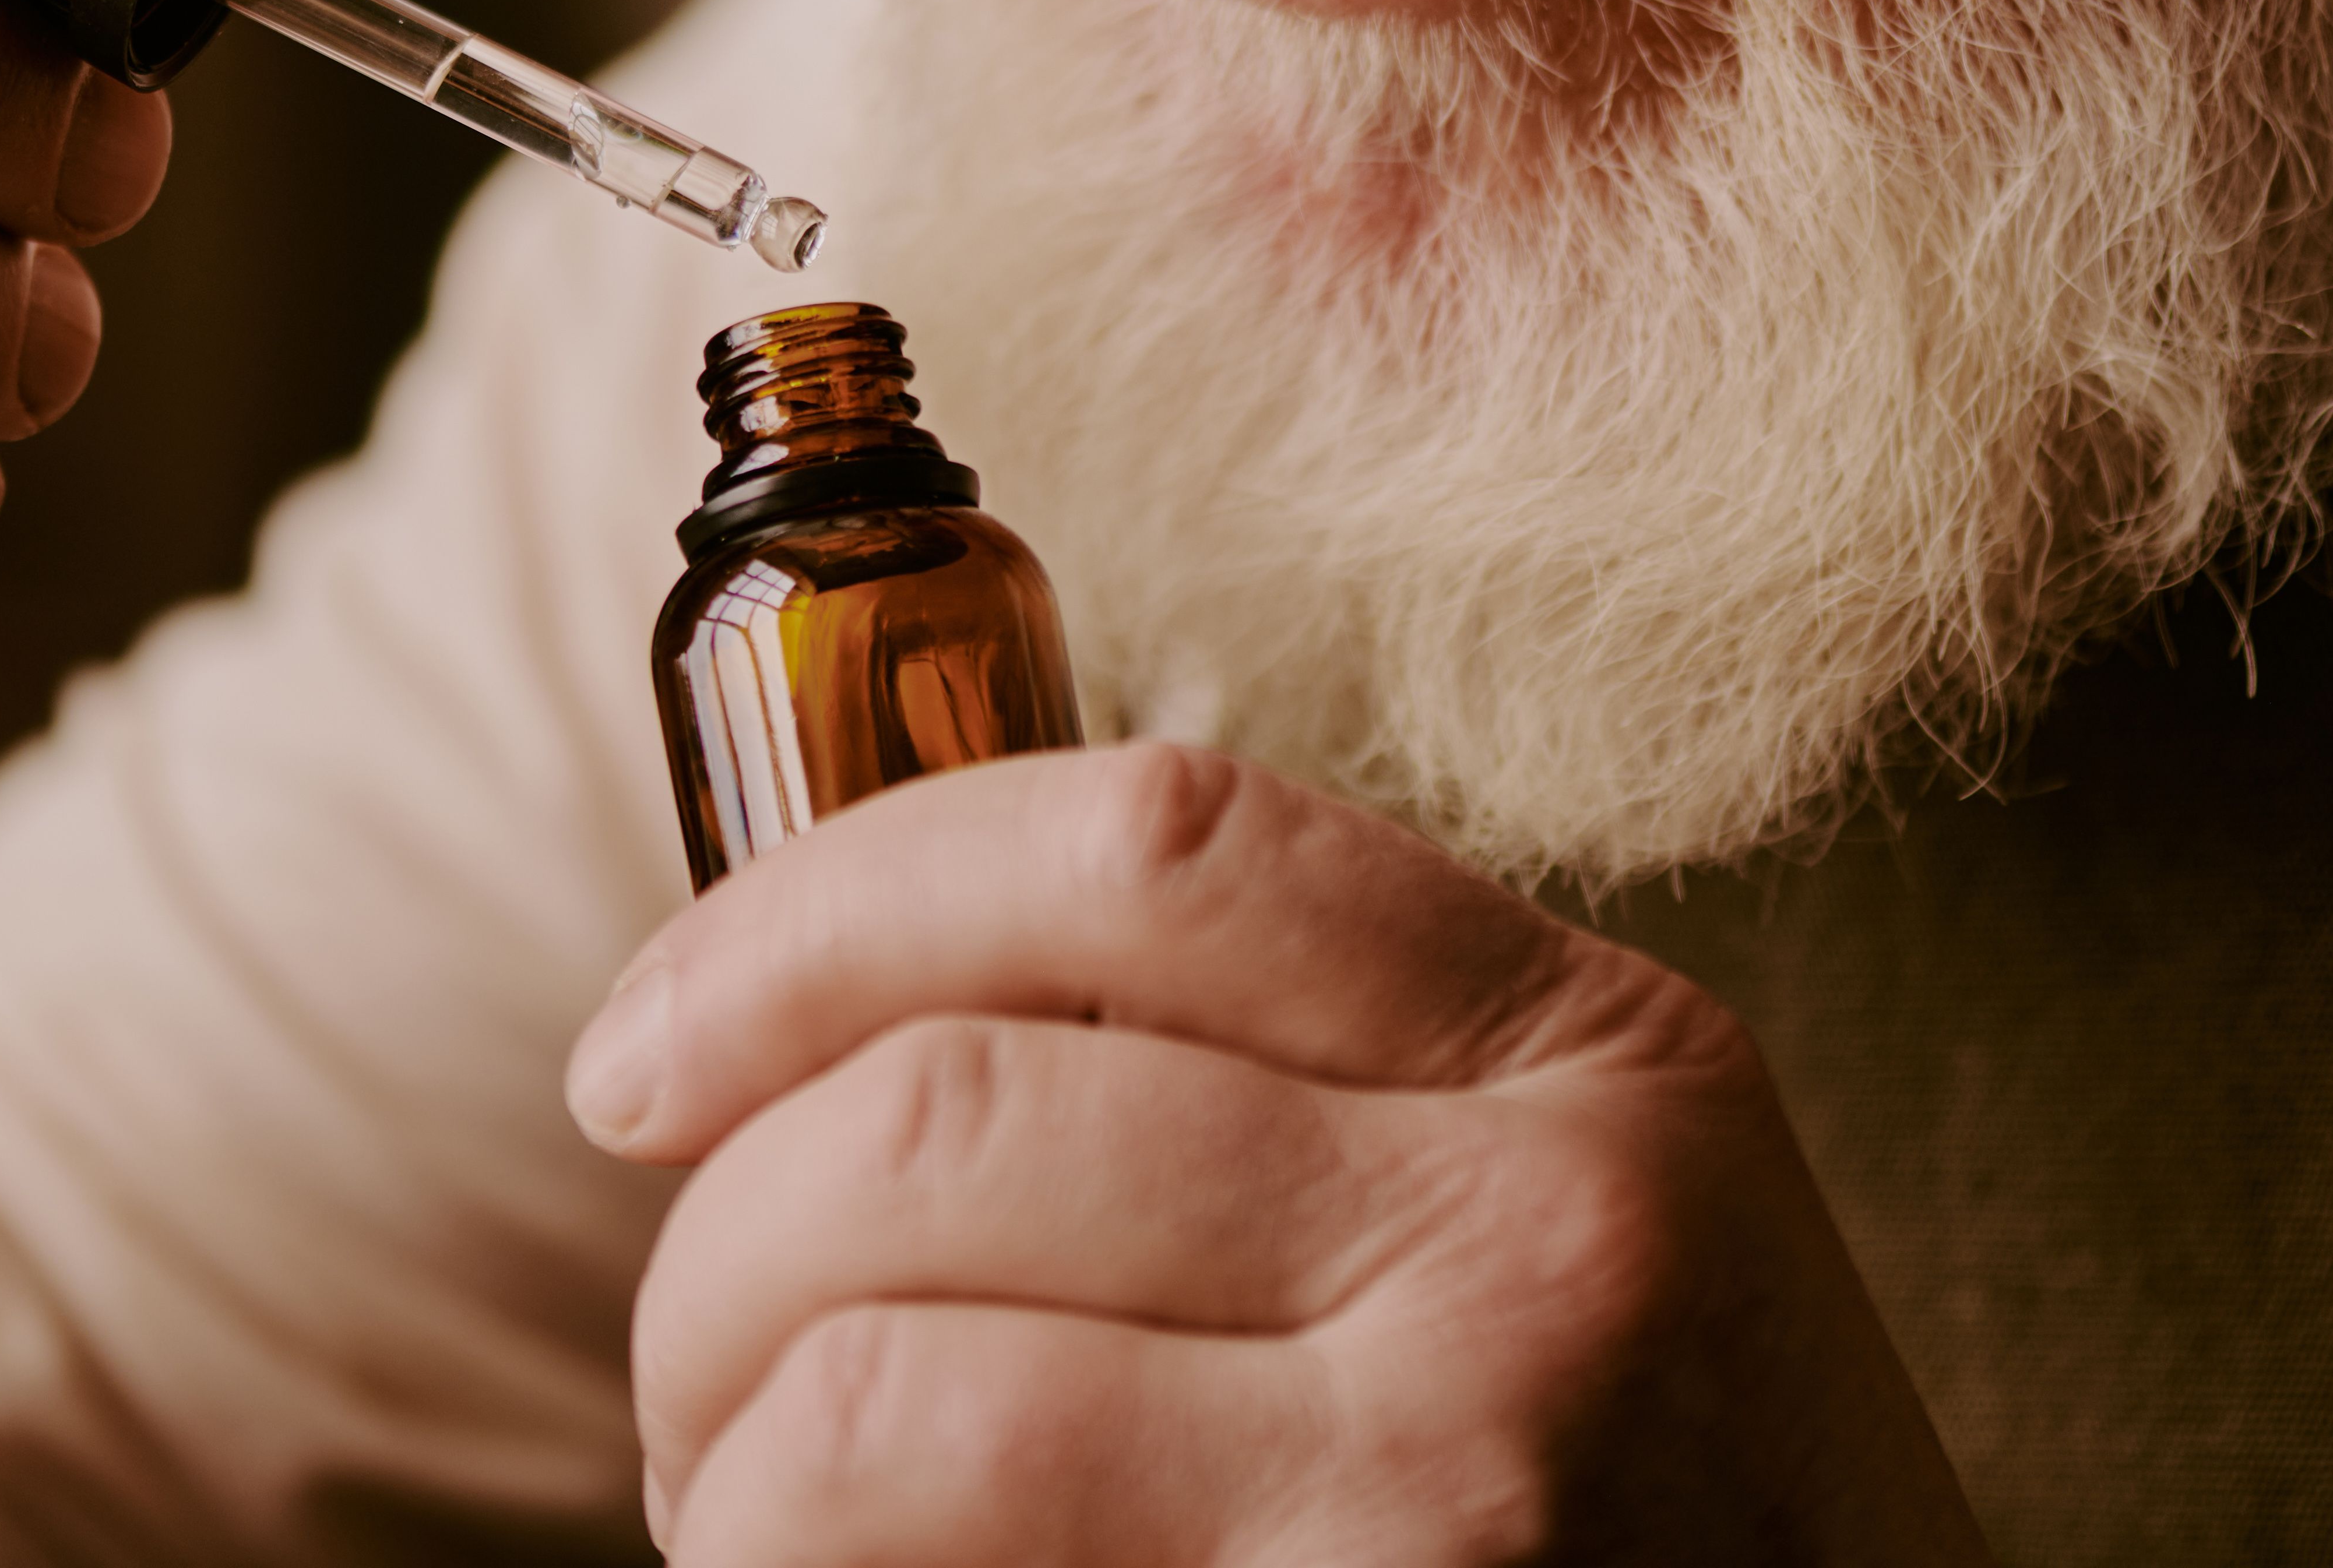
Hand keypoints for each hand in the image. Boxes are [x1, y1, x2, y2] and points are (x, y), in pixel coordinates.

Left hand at [567, 745, 1987, 1563]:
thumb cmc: (1680, 1540)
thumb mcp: (1586, 1237)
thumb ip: (1310, 1095)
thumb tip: (857, 1036)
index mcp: (1595, 1059)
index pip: (1135, 834)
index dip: (816, 909)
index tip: (653, 1044)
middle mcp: (1546, 1237)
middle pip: (943, 1115)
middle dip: (715, 1249)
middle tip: (700, 1375)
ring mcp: (1457, 1482)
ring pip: (880, 1387)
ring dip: (725, 1458)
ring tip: (750, 1525)